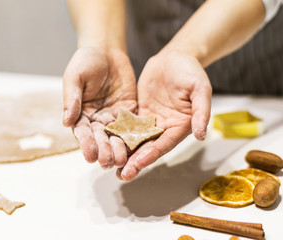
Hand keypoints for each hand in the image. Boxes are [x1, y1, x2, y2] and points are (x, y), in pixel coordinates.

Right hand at [63, 47, 136, 168]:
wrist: (106, 50)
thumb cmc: (85, 61)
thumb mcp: (74, 77)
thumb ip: (72, 98)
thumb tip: (66, 122)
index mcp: (80, 114)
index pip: (83, 133)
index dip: (86, 145)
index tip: (90, 156)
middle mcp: (97, 119)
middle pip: (100, 139)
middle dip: (104, 151)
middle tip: (108, 162)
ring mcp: (113, 117)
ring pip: (116, 136)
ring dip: (119, 148)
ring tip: (122, 160)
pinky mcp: (129, 112)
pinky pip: (132, 125)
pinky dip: (135, 135)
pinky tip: (138, 145)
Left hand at [117, 49, 211, 180]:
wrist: (175, 57)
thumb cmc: (191, 71)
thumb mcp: (201, 89)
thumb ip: (201, 111)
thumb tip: (201, 135)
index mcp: (180, 126)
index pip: (165, 144)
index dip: (152, 154)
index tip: (139, 163)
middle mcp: (165, 128)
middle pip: (149, 148)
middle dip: (136, 162)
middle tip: (122, 175)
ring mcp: (151, 122)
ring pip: (137, 141)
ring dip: (126, 154)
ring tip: (111, 166)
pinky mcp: (139, 114)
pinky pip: (128, 127)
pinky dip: (119, 137)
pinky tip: (107, 144)